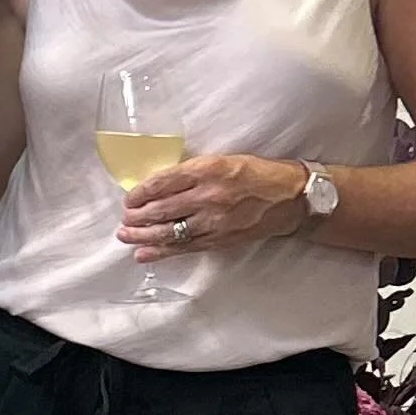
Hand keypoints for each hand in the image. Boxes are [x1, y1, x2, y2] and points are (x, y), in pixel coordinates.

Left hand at [120, 154, 307, 261]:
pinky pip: (185, 247)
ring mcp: (214, 221)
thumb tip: (160, 185)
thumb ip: (194, 172)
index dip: (141, 193)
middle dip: (137, 217)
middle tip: (124, 220)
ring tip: (125, 237)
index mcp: (208, 170)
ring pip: (169, 232)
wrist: (291, 197)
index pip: (163, 182)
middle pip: (161, 209)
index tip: (129, 199)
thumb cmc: (257, 174)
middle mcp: (209, 196)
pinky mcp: (220, 239)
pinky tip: (144, 254)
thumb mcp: (224, 160)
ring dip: (143, 236)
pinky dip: (162, 252)